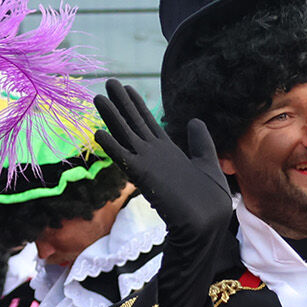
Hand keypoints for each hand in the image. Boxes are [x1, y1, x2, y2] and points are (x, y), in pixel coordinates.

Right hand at [93, 80, 230, 246]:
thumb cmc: (208, 198)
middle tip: (108, 82)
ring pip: (125, 135)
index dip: (137, 105)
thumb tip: (194, 121)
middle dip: (121, 103)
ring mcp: (147, 164)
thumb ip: (200, 142)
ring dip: (111, 117)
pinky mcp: (143, 175)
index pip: (148, 123)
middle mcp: (153, 155)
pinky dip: (111, 146)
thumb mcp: (207, 162)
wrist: (206, 223)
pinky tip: (98, 132)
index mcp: (167, 152)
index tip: (127, 88)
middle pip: (132, 123)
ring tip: (98, 97)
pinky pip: (124, 157)